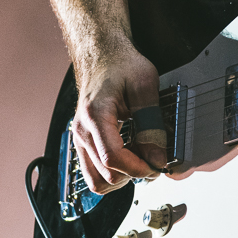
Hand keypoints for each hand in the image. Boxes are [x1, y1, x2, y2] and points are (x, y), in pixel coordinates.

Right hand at [72, 43, 166, 193]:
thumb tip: (157, 157)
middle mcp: (82, 131)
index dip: (139, 168)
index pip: (113, 159)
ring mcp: (79, 140)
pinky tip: (129, 157)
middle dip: (135, 173)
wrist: (102, 57)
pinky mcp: (82, 144)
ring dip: (123, 177)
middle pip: (106, 174)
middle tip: (155, 160)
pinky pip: (94, 173)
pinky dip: (113, 173)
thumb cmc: (121, 65)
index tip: (158, 166)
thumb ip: (151, 123)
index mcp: (96, 116)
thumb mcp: (145, 86)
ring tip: (141, 159)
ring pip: (97, 181)